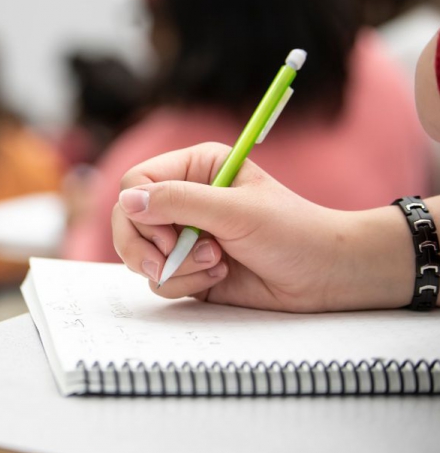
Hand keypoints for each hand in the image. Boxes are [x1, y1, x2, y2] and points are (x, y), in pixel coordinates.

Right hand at [112, 142, 414, 311]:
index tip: (169, 235)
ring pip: (141, 254)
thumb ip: (178, 202)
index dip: (141, 213)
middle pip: (128, 220)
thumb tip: (127, 201)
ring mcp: (183, 236)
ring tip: (215, 263)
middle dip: (147, 247)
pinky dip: (185, 284)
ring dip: (175, 267)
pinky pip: (160, 280)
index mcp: (195, 168)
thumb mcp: (234, 210)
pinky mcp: (188, 268)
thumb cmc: (292, 232)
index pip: (136, 182)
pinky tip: (219, 276)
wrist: (324, 276)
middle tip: (169, 260)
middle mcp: (184, 199)